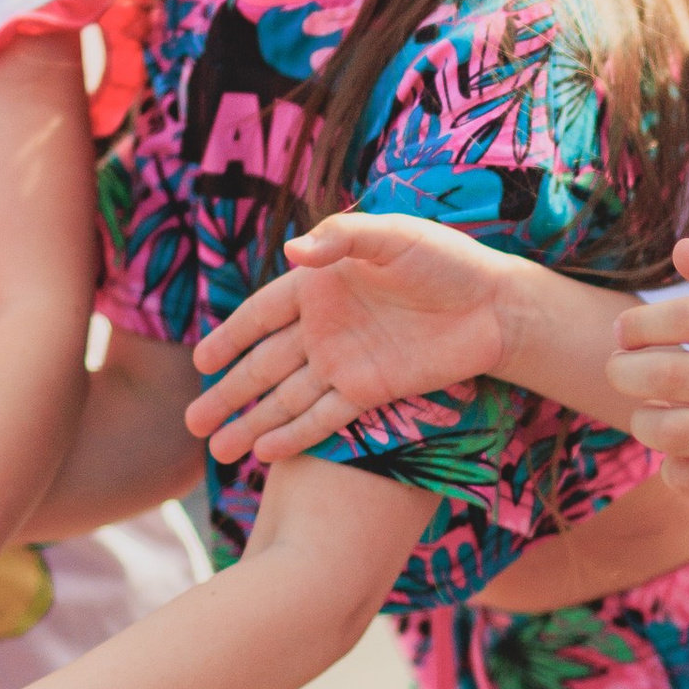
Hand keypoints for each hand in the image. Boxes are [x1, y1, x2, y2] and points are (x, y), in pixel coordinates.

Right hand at [185, 211, 513, 463]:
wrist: (495, 305)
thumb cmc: (444, 259)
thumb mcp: (391, 236)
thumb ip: (341, 239)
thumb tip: (291, 251)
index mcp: (320, 286)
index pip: (261, 316)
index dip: (230, 339)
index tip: (200, 364)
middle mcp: (325, 328)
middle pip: (265, 365)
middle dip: (229, 394)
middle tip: (194, 422)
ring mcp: (345, 363)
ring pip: (287, 399)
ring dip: (252, 423)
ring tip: (217, 450)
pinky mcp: (371, 392)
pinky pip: (325, 418)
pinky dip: (295, 435)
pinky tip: (265, 453)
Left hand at [605, 240, 688, 502]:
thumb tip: (679, 248)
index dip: (641, 324)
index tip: (625, 333)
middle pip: (668, 375)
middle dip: (625, 371)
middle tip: (621, 370)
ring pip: (672, 431)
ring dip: (644, 422)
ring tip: (648, 413)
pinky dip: (671, 466)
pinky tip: (679, 452)